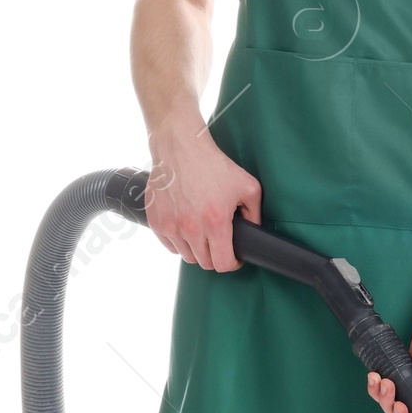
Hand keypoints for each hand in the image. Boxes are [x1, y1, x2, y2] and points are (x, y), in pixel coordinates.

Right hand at [145, 129, 260, 270]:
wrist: (180, 148)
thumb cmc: (214, 166)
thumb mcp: (247, 187)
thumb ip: (255, 214)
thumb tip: (255, 233)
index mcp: (215, 222)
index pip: (222, 264)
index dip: (232, 263)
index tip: (234, 257)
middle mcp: (191, 228)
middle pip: (205, 263)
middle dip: (215, 256)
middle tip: (220, 242)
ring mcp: (170, 226)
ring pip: (187, 256)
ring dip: (197, 250)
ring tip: (203, 233)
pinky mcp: (156, 221)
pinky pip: (170, 245)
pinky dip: (179, 241)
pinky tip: (187, 227)